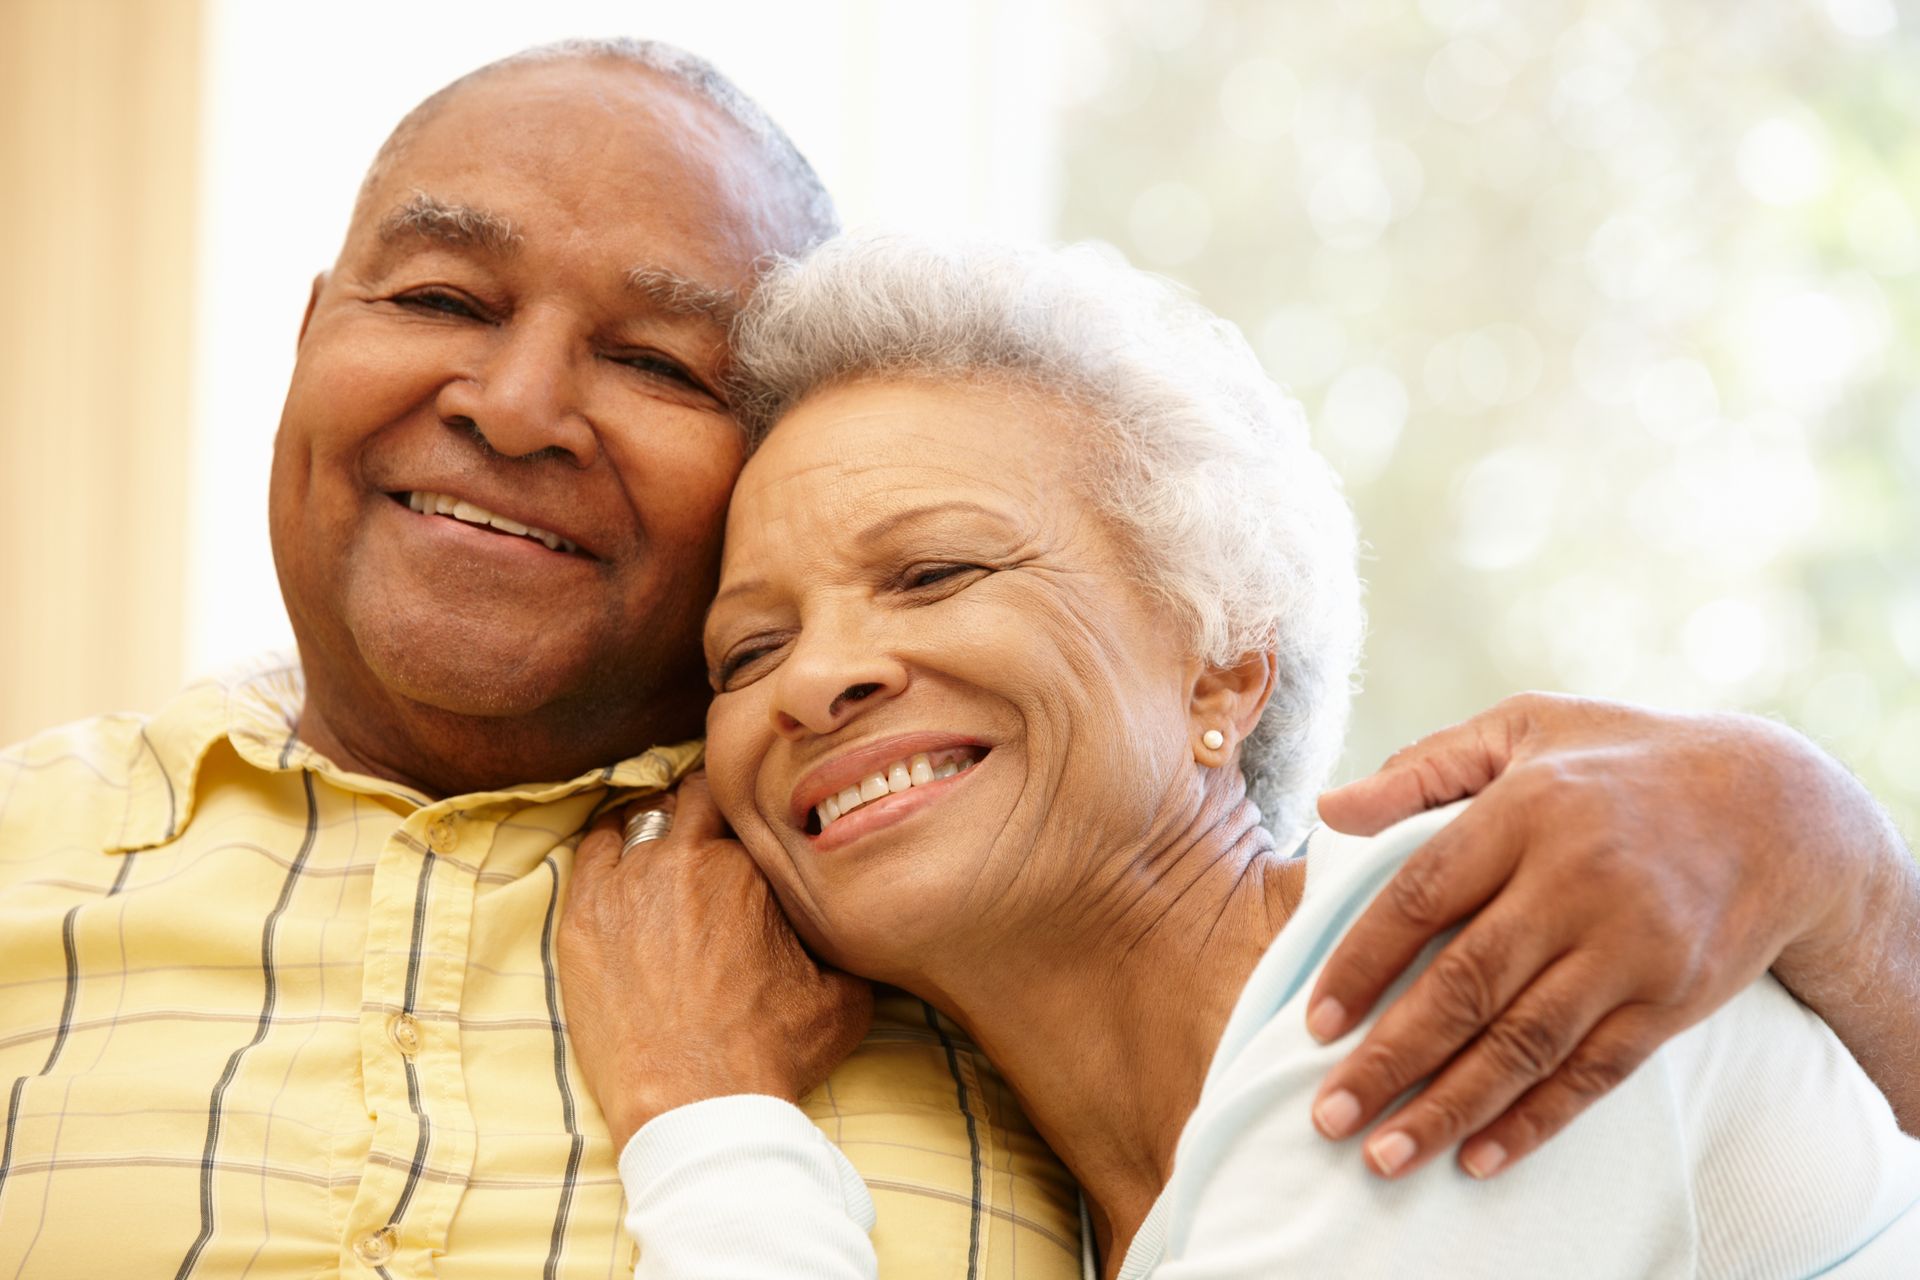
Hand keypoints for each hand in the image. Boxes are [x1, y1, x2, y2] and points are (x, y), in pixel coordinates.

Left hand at [557, 773, 872, 1149]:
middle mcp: (686, 859)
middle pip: (693, 798)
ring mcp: (628, 884)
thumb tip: (861, 926)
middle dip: (703, 810)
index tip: (749, 830)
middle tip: (707, 834)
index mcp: (751, 867)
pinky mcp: (584, 917)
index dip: (751, 814)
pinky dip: (608, 848)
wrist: (695, 1103)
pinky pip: (591, 851)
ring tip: (662, 853)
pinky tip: (619, 865)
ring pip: (640, 820)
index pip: (748, 807)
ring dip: (654, 828)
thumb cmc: (769, 1053)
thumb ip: (844, 943)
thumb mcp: (843, 996)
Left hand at [1303, 692, 1890, 1179]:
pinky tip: (1479, 1157)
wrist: (1779, 809)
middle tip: (1329, 1115)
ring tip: (1386, 1156)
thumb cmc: (1623, 761)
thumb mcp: (1525, 728)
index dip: (1362, 963)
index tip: (1316, 1022)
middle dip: (1390, 1057)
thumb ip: (1424, 769)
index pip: (1422, 895)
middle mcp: (1577, 881)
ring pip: (1525, 1042)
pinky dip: (1535, 1120)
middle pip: (1467, 984)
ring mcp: (1631, 947)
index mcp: (1526, 811)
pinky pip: (1594, 1072)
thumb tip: (1329, 808)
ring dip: (1450, 1106)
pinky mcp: (1673, 999)